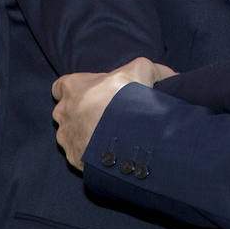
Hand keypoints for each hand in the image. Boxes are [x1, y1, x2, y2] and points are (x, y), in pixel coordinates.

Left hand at [52, 58, 174, 169]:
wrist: (126, 137)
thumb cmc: (128, 99)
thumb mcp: (143, 70)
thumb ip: (152, 70)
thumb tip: (169, 77)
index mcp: (73, 88)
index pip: (61, 86)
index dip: (76, 90)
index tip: (92, 93)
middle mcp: (63, 112)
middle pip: (66, 111)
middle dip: (81, 113)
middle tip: (106, 114)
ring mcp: (66, 137)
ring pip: (70, 134)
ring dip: (85, 133)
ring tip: (108, 135)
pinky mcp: (74, 158)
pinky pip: (78, 153)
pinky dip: (90, 153)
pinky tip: (107, 151)